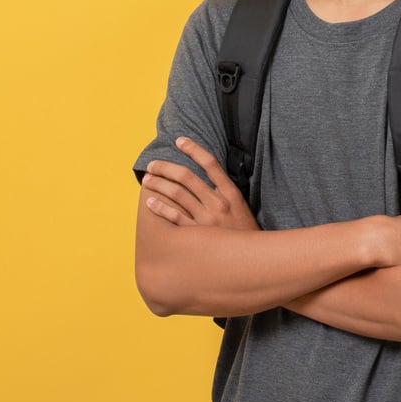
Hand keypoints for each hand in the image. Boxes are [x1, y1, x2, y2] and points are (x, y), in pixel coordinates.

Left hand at [142, 137, 258, 229]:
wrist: (251, 260)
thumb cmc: (244, 232)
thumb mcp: (241, 207)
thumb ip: (225, 191)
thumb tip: (207, 175)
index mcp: (231, 193)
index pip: (210, 163)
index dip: (193, 149)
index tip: (179, 141)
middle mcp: (218, 203)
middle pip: (186, 176)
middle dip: (166, 167)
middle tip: (153, 164)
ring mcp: (206, 220)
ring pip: (176, 194)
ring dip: (159, 184)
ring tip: (148, 180)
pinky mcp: (197, 236)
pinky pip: (173, 218)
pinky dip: (160, 208)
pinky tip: (150, 203)